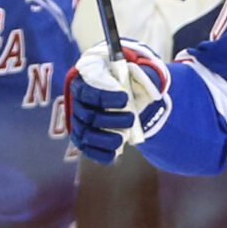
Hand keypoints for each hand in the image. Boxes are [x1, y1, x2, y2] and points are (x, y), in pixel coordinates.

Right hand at [66, 39, 172, 163]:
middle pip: (88, 115)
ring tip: (124, 137)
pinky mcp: (84, 140)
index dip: (104, 97)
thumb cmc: (125, 82)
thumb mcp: (132, 74)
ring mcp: (79, 123)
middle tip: (131, 118)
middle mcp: (77, 105)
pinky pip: (87, 149)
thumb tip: (149, 87)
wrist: (123, 98)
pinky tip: (114, 154)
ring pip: (86, 134)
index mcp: (83, 84)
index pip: (87, 92)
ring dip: (105, 138)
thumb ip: (138, 76)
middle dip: (110, 119)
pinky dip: (99, 153)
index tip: (125, 98)